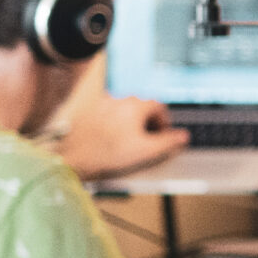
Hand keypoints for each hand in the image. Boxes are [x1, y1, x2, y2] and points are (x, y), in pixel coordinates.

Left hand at [59, 95, 188, 179]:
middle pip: (142, 106)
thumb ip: (168, 142)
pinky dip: (117, 122)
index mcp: (135, 106)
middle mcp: (119, 100)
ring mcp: (104, 104)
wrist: (75, 157)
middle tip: (148, 138)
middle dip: (149, 121)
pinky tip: (113, 138)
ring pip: (126, 109)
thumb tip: (182, 137)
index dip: (165, 121)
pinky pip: (111, 113)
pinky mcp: (91, 111)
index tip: (162, 133)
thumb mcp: (145, 151)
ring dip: (133, 121)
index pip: (159, 106)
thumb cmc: (107, 154)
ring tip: (130, 140)